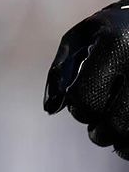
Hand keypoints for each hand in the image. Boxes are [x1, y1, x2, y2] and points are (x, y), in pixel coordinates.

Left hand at [43, 0, 128, 155]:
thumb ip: (60, 71)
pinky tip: (128, 135)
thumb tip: (50, 108)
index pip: (87, 98)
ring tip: (115, 133)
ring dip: (121, 142)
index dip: (78, 108)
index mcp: (116, 45)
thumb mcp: (81, 37)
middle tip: (97, 128)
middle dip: (99, 133)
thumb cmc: (113, 29)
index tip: (81, 104)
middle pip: (115, 123)